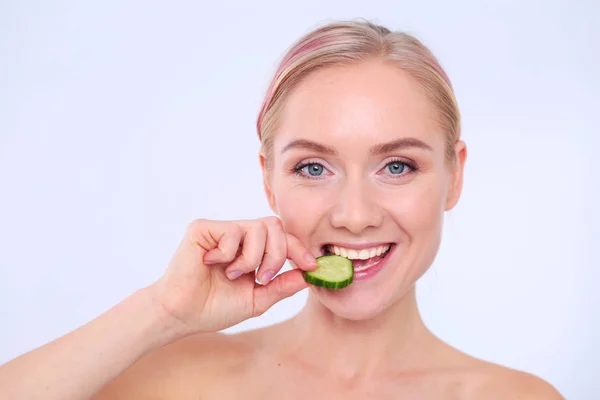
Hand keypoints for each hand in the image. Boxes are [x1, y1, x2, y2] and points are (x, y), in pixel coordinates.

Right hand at [148, 217, 317, 334]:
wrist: (182, 314)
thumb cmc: (214, 307)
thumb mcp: (257, 299)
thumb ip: (282, 286)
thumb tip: (309, 275)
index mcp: (252, 250)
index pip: (283, 238)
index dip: (299, 249)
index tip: (312, 266)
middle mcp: (239, 236)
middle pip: (275, 226)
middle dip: (277, 254)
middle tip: (263, 277)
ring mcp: (222, 230)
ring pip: (258, 228)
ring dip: (252, 257)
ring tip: (234, 274)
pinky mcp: (204, 228)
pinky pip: (234, 231)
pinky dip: (230, 253)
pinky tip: (214, 264)